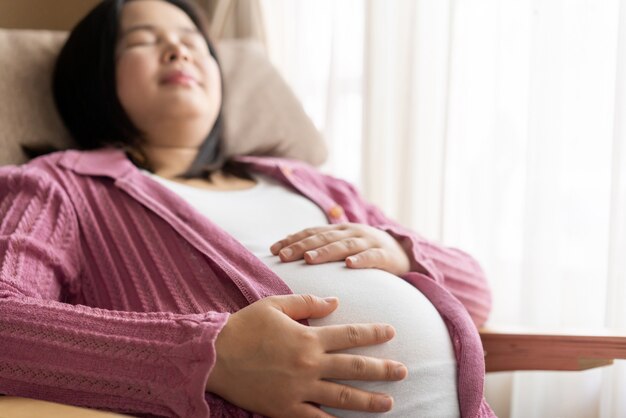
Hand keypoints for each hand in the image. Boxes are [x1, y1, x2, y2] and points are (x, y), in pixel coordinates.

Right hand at [205, 294, 407, 417]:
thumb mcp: (275, 305)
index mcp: (308, 337)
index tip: (392, 333)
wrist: (214, 357)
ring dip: (369, 401)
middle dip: (382, 370)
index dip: (374, 334)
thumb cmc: (244, 327)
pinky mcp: (286, 409)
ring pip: (342, 398)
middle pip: (354, 368)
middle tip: (403, 372)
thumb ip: (307, 303)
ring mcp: (299, 390)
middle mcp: (309, 364)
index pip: (350, 335)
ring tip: (388, 404)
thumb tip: (334, 302)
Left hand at [270, 223, 410, 275]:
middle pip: (323, 238)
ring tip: (309, 259)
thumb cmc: (365, 250)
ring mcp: (369, 242)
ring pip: (344, 245)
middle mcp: (351, 232)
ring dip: (326, 252)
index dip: (292, 240)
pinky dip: (361, 259)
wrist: (403, 252)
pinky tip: (350, 265)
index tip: (273, 250)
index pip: (311, 233)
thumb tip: (289, 251)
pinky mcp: (385, 255)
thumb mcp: (343, 244)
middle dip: (302, 246)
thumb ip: (321, 246)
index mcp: (338, 230)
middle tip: (283, 256)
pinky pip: (372, 257)